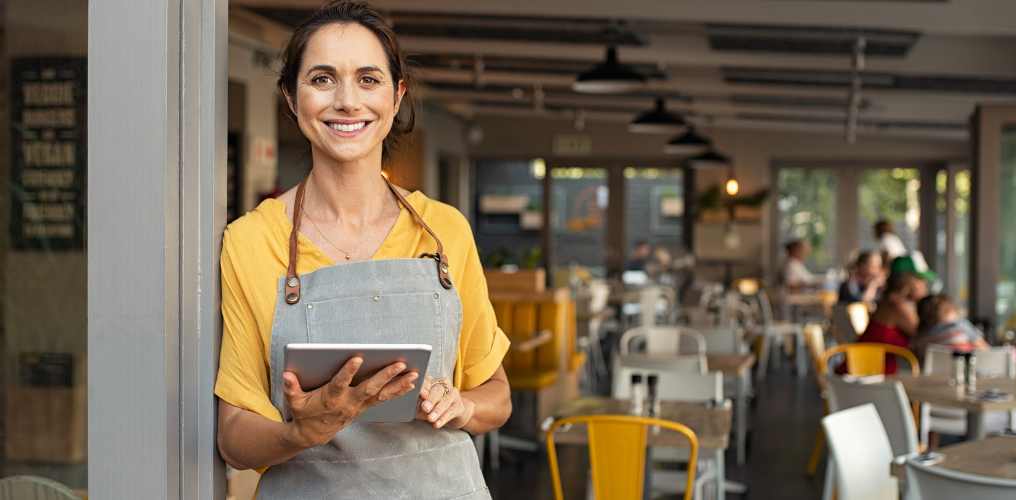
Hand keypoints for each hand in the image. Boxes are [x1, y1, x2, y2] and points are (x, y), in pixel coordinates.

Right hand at [283, 357, 418, 447]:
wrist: (313, 434)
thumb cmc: (304, 413)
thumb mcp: (294, 402)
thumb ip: (291, 388)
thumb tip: (287, 375)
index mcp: (330, 398)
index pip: (340, 383)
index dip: (348, 371)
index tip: (358, 357)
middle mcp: (348, 402)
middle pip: (369, 388)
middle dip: (385, 375)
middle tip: (400, 363)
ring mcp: (358, 406)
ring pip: (381, 394)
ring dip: (398, 384)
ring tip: (414, 373)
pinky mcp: (364, 407)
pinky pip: (384, 399)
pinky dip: (398, 391)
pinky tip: (411, 383)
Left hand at [416, 375, 474, 429]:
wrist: (452, 413)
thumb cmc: (432, 407)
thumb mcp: (421, 404)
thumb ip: (415, 403)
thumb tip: (405, 406)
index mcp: (432, 381)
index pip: (427, 382)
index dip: (424, 388)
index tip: (421, 395)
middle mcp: (444, 385)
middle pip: (438, 390)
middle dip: (431, 400)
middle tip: (425, 408)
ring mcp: (453, 394)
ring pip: (445, 401)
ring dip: (437, 411)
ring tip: (430, 419)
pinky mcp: (459, 406)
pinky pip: (451, 412)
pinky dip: (443, 418)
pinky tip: (437, 424)